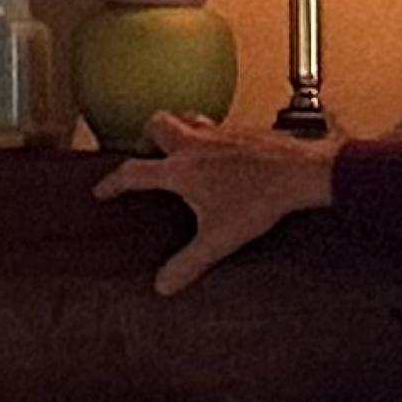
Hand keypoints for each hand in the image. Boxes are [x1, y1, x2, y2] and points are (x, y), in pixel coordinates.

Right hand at [93, 110, 338, 294]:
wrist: (299, 172)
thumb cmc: (259, 201)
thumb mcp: (219, 239)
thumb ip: (189, 263)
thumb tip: (163, 286)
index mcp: (180, 170)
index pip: (134, 172)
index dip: (113, 182)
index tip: (102, 190)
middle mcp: (194, 144)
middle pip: (155, 124)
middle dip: (145, 137)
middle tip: (147, 155)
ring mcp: (218, 133)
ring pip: (185, 116)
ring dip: (176, 127)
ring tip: (178, 147)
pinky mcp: (241, 130)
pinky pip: (216, 125)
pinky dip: (208, 135)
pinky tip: (221, 153)